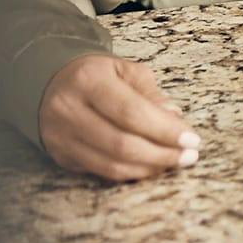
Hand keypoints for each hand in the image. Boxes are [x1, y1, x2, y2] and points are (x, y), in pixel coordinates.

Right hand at [38, 54, 200, 181]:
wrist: (51, 83)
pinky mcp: (61, 156)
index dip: (164, 130)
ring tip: (175, 162)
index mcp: (88, 80)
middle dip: (161, 154)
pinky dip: (130, 172)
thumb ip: (150, 94)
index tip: (192, 140)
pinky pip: (101, 171)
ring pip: (110, 164)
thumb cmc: (98, 75)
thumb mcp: (126, 70)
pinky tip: (151, 166)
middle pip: (120, 144)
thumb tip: (174, 120)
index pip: (131, 112)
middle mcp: (68, 110)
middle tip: (189, 156)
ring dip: (148, 168)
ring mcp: (60, 137)